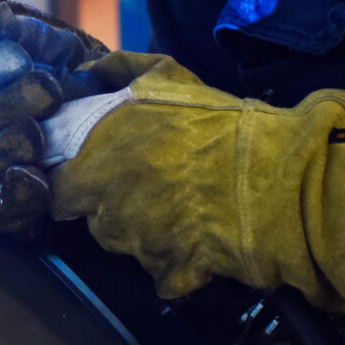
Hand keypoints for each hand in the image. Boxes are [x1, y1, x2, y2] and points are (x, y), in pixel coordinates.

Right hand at [0, 0, 107, 235]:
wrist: (87, 137)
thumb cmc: (52, 84)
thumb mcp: (41, 48)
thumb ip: (17, 29)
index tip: (19, 55)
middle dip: (3, 104)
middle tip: (49, 89)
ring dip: (7, 147)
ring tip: (41, 134)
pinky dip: (18, 193)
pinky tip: (40, 178)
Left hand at [48, 57, 344, 343]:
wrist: (284, 174)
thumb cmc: (227, 122)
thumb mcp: (170, 77)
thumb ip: (119, 70)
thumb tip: (86, 69)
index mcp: (102, 151)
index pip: (59, 185)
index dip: (77, 183)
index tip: (100, 177)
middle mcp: (111, 197)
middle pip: (93, 218)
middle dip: (114, 208)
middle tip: (155, 189)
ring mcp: (139, 238)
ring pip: (126, 246)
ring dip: (147, 234)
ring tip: (187, 208)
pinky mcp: (171, 270)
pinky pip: (163, 275)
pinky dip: (178, 266)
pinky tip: (202, 240)